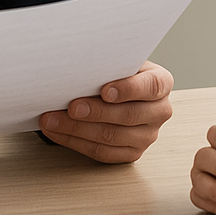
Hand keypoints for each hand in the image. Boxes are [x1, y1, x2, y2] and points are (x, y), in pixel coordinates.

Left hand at [38, 60, 173, 162]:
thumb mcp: (120, 61)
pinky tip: (59, 132)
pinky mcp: (132, 153)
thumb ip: (110, 63)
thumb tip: (81, 65)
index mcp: (161, 83)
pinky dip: (76, 142)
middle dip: (95, 112)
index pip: (151, 86)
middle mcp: (159, 111)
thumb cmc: (117, 72)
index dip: (128, 89)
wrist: (120, 89)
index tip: (104, 90)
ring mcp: (147, 135)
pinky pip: (102, 153)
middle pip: (127, 115)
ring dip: (77, 129)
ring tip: (54, 119)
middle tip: (71, 107)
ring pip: (111, 137)